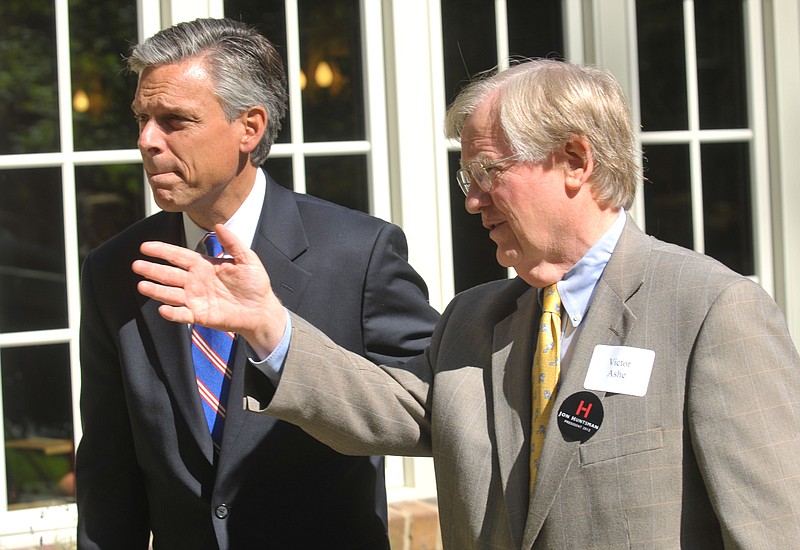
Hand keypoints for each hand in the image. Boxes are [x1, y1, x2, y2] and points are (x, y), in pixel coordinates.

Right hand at [132, 224, 285, 357]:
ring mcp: (196, 299)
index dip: (162, 251)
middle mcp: (196, 281)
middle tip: (136, 265)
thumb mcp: (247, 259)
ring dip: (156, 290)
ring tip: (141, 285)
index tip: (145, 246)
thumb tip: (219, 225)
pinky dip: (172, 313)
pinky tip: (163, 309)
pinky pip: (182, 314)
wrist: (262, 310)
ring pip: (171, 293)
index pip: (178, 256)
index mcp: (204, 266)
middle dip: (152, 269)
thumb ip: (232, 243)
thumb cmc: (255, 284)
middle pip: (169, 274)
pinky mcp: (200, 316)